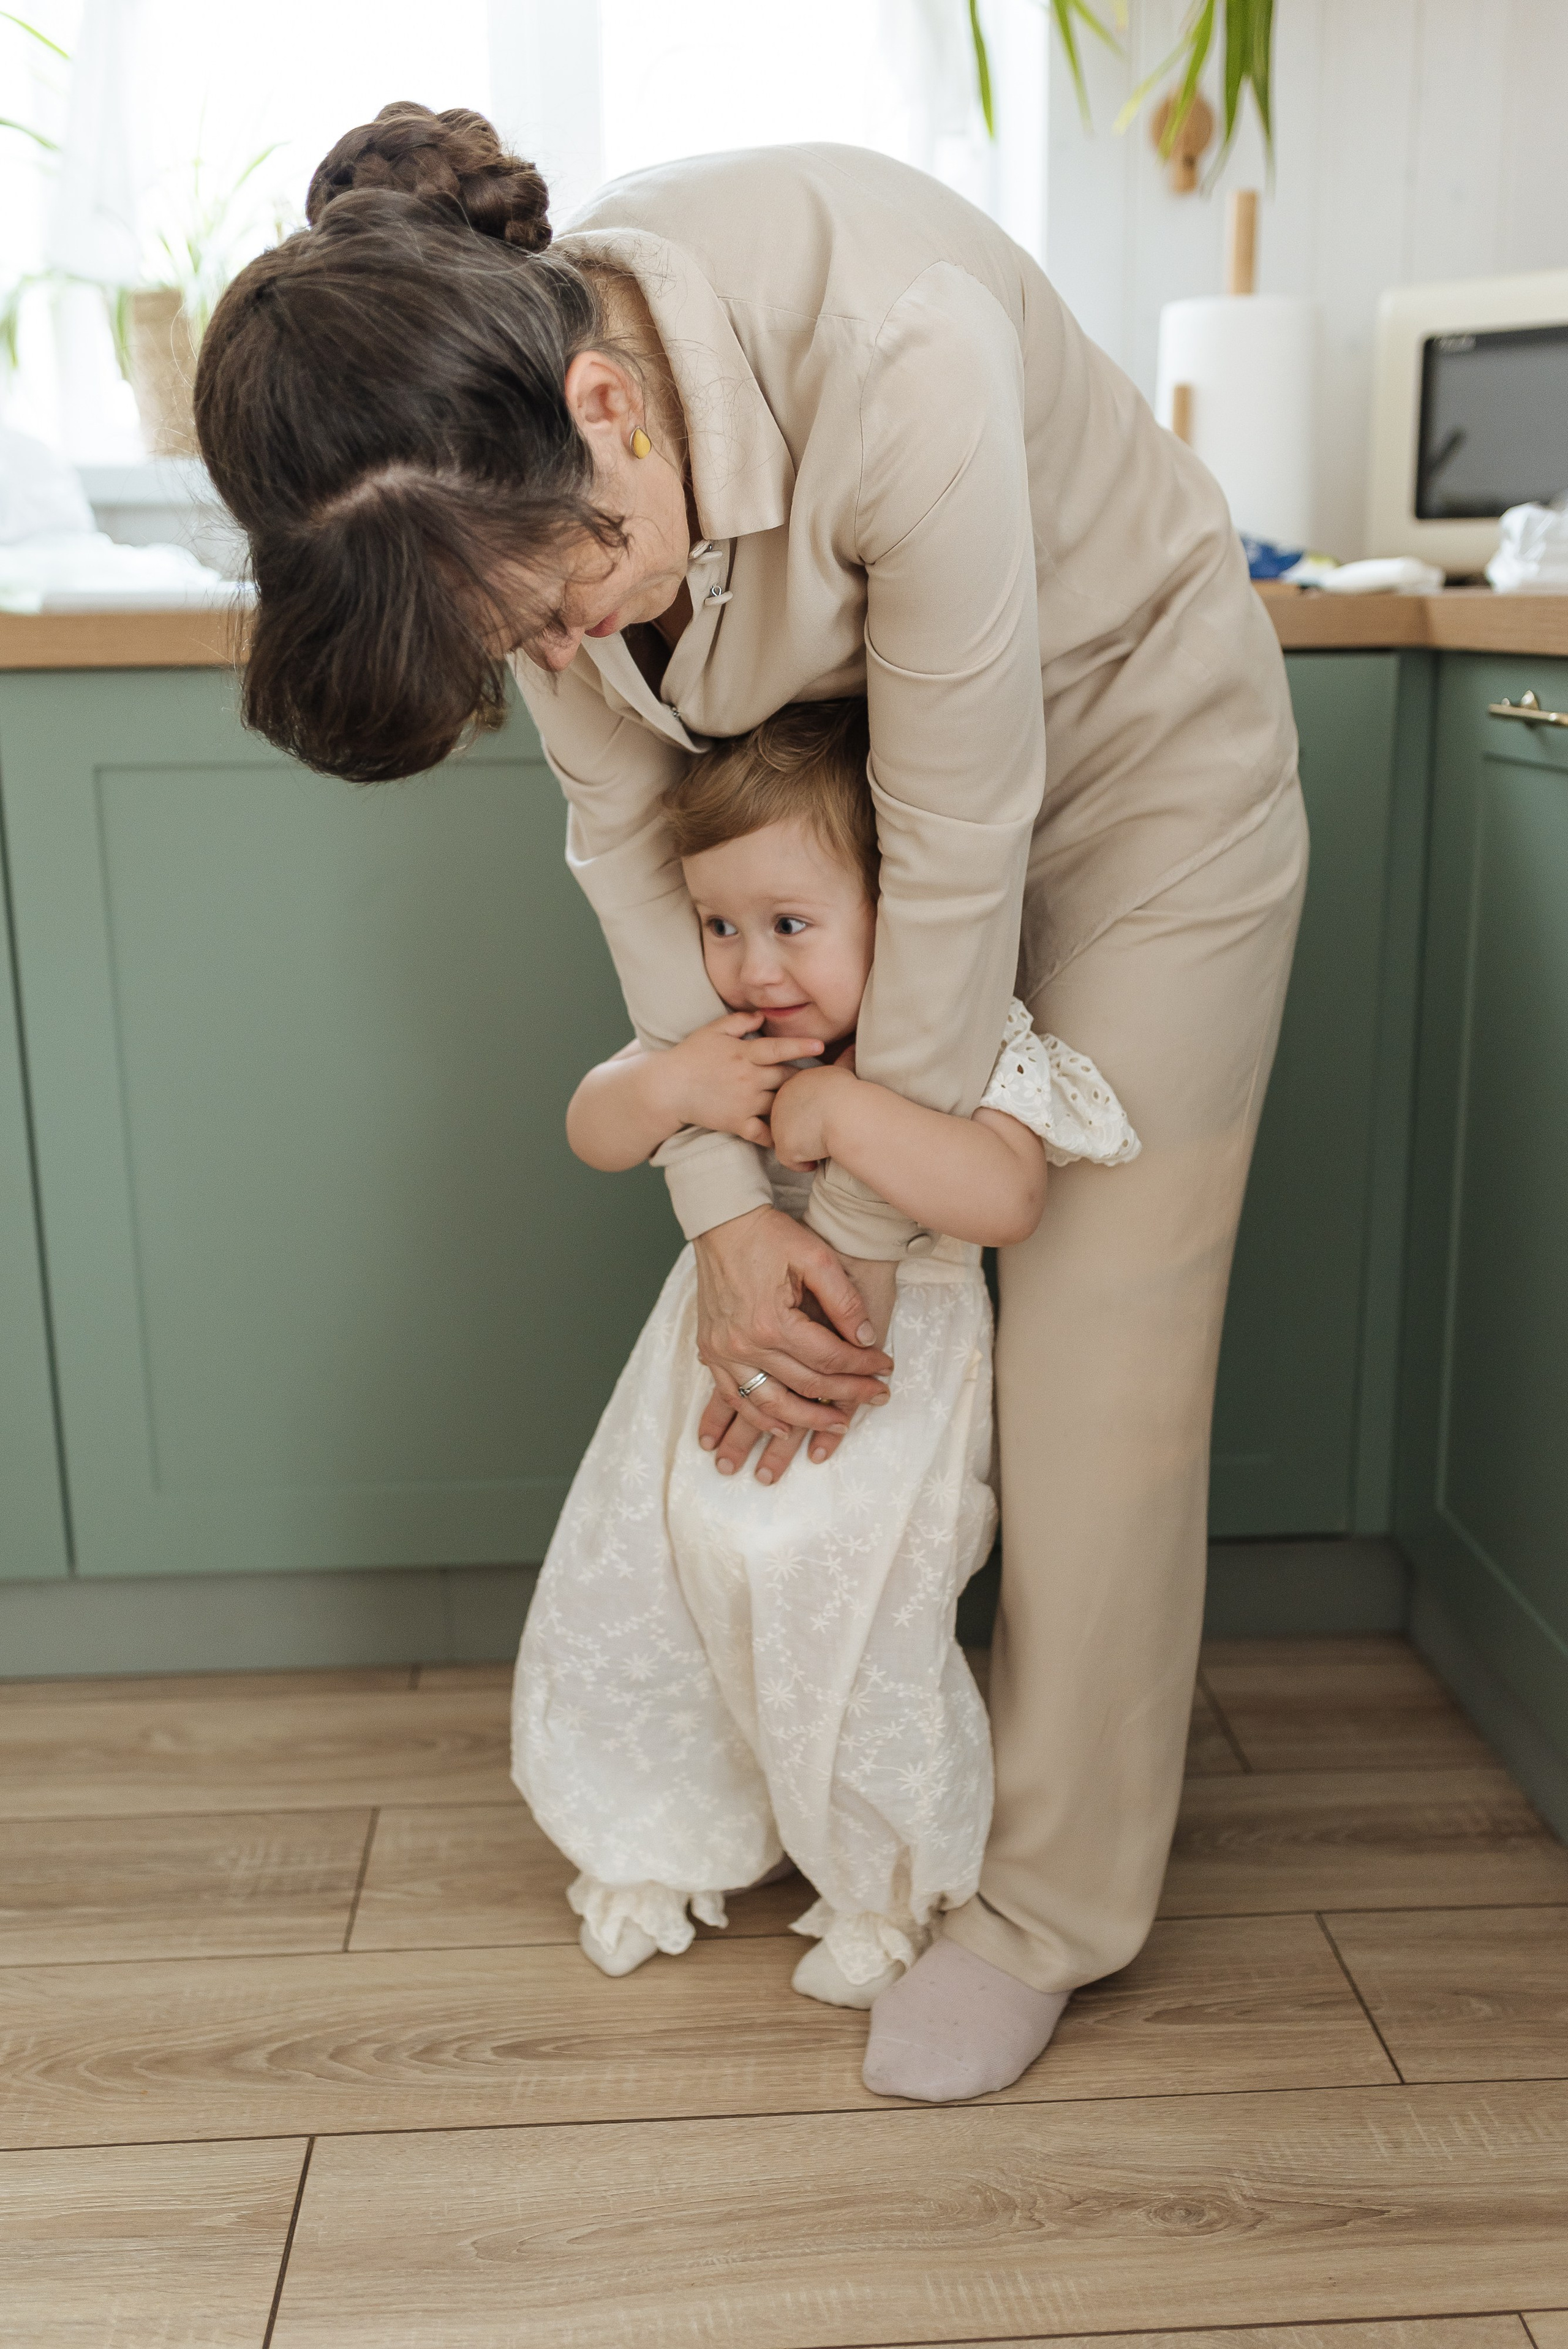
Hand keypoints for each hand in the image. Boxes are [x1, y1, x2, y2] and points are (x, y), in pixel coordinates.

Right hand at [656, 1012, 820, 1146]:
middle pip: (787, 1077)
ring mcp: (744, 1103)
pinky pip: (764, 1133)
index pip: (778, 1049)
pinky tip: (791, 1136)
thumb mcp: (712, 1031)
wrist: (667, 1088)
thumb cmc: (690, 1056)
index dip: (800, 1046)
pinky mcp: (737, 1123)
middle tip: (820, 1078)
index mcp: (744, 1053)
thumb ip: (739, 1021)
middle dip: (803, 1077)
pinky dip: (778, 1136)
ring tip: (810, 1103)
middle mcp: (749, 1078)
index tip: (820, 1045)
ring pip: (780, 1103)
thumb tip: (762, 1016)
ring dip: (794, 1103)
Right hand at [694, 1211, 897, 1483]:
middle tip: (878, 1397)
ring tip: (839, 1425)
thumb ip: (844, 1301)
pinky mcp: (710, 1351)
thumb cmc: (770, 1235)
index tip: (886, 1368)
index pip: (829, 1358)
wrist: (721, 1221)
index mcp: (772, 1321)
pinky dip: (760, 1417)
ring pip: (770, 1404)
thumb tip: (867, 1340)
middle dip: (848, 1393)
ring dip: (807, 1420)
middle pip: (806, 1385)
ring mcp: (723, 1352)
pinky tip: (783, 1427)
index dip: (863, 1367)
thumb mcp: (816, 1257)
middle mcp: (744, 1344)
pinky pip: (735, 1397)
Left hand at [769, 1059, 860, 1170]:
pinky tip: (815, 1162)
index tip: (820, 1116)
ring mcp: (777, 1125)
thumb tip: (853, 1047)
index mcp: (791, 1083)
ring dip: (799, 1146)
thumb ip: (841, 1061)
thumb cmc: (847, 1092)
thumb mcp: (841, 1071)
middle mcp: (778, 1102)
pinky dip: (802, 1164)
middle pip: (781, 1119)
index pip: (790, 1100)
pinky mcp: (782, 1146)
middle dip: (796, 1128)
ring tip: (819, 1145)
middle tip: (818, 1132)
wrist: (844, 1111)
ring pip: (783, 1141)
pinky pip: (789, 1161)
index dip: (805, 1111)